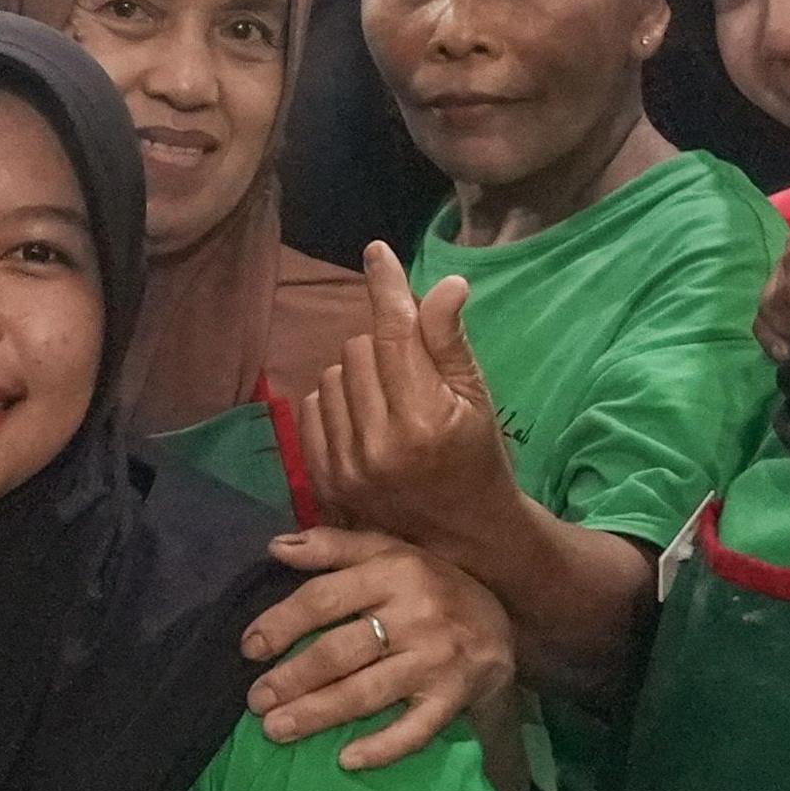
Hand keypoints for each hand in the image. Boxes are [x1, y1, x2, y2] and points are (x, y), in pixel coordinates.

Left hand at [241, 526, 518, 769]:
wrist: (499, 625)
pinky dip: (381, 748)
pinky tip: (346, 760)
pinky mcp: (452, 697)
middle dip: (292, 679)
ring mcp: (435, 659)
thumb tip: (275, 546)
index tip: (250, 648)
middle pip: (340, 651)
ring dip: (317, 714)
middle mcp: (414, 614)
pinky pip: (414, 730)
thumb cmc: (428, 585)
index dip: (282, 623)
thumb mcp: (387, 552)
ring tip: (276, 730)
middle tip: (256, 701)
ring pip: (366, 693)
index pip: (324, 598)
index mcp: (393, 572)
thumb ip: (332, 546)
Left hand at [304, 244, 526, 554]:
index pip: (394, 333)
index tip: (377, 252)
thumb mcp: (476, 399)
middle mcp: (379, 442)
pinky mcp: (324, 479)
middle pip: (360, 346)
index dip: (386, 287)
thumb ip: (450, 342)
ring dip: (359, 375)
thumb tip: (445, 284)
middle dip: (385, 346)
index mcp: (424, 419)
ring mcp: (346, 464)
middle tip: (412, 375)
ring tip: (390, 403)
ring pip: (333, 374)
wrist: (463, 538)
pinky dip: (336, 402)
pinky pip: (311, 407)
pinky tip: (366, 421)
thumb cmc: (478, 458)